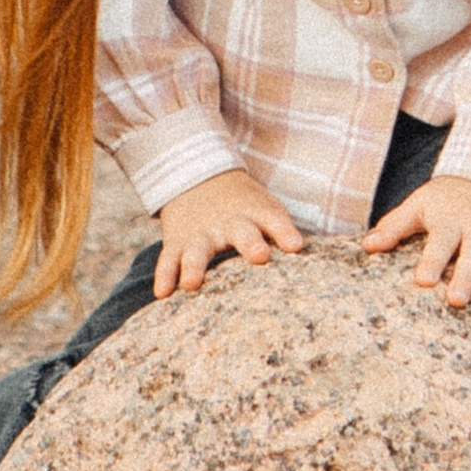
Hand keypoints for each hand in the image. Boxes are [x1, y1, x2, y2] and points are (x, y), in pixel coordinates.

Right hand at [154, 167, 304, 297]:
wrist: (199, 177)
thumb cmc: (246, 207)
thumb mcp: (266, 209)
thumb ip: (283, 233)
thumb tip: (307, 257)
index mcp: (256, 213)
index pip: (274, 219)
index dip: (285, 231)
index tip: (295, 246)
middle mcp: (229, 223)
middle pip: (241, 232)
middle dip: (250, 243)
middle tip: (259, 256)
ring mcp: (201, 233)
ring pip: (197, 250)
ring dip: (195, 266)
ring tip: (192, 284)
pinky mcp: (177, 242)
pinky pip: (169, 259)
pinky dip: (164, 275)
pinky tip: (162, 293)